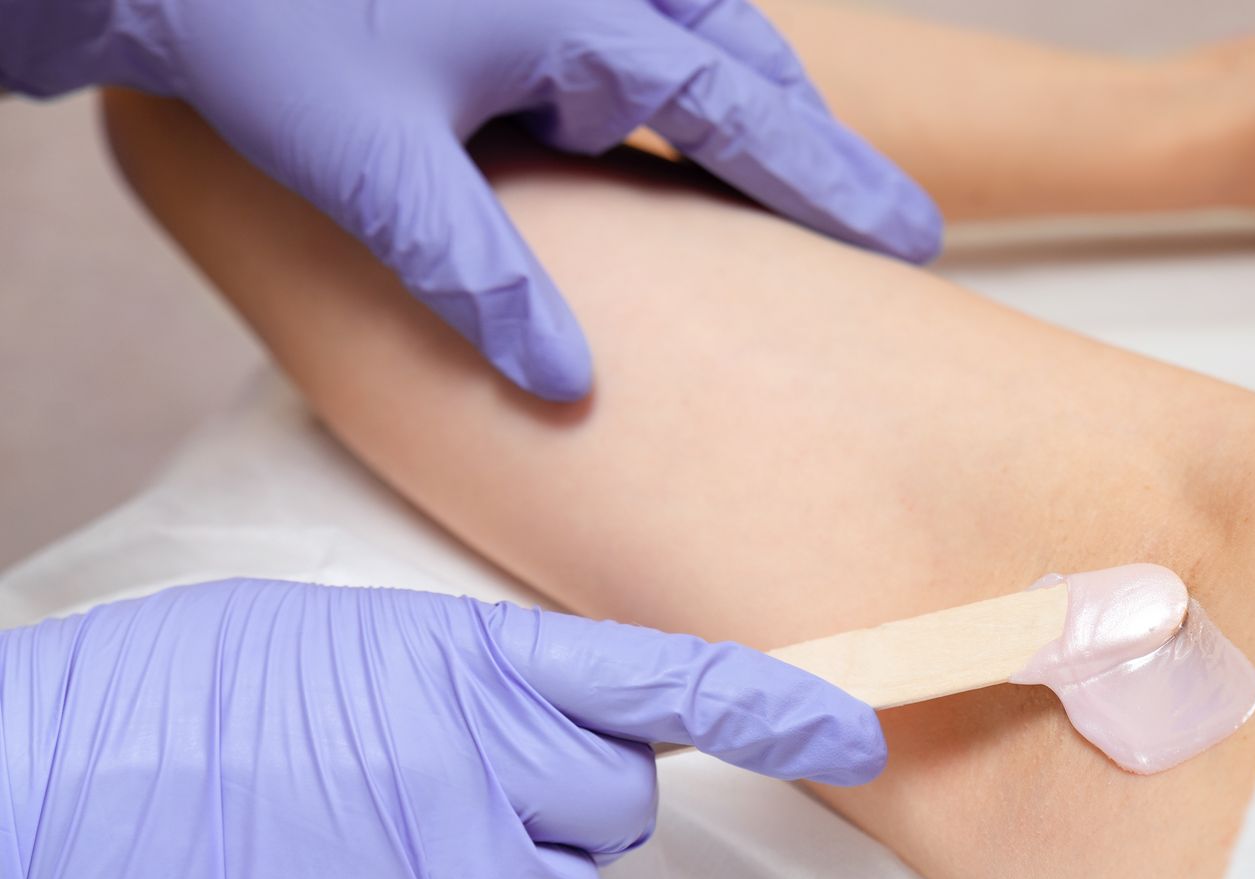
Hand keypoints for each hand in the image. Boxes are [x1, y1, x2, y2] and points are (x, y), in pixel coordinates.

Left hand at [0, 0, 940, 399]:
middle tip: (883, 216)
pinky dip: (673, 67)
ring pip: (695, 24)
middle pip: (745, 53)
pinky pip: (638, 17)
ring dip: (747, 100)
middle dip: (814, 137)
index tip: (911, 238)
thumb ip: (482, 279)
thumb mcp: (376, 172)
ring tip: (793, 178)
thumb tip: (568, 384)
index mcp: (576, 20)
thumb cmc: (261, 32)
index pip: (740, 111)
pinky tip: (653, 117)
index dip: (831, 181)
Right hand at [0, 579, 883, 878]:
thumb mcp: (345, 647)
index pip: (667, 682)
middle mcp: (481, 757)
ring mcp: (442, 868)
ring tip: (366, 856)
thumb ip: (474, 682)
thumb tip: (556, 731)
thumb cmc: (183, 707)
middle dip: (556, 815)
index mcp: (472, 658)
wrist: (35, 793)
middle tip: (438, 798)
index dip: (776, 708)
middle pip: (617, 817)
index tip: (861, 729)